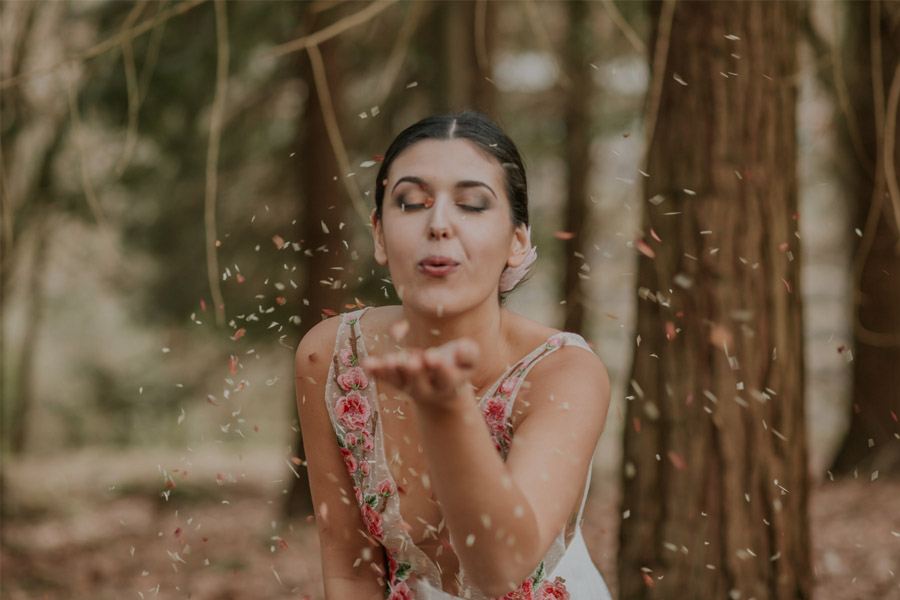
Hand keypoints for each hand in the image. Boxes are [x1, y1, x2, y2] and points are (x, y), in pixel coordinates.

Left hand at [361, 338, 479, 411]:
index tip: (432, 356)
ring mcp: (410, 387)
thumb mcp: (467, 358)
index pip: (446, 378)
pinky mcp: (396, 381)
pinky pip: (385, 377)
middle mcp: (429, 389)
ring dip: (393, 371)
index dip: (440, 368)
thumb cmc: (457, 364)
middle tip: (411, 360)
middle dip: (415, 371)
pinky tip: (367, 363)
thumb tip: (460, 349)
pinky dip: (376, 371)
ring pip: (400, 381)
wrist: (441, 384)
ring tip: (389, 360)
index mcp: (450, 384)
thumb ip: (468, 353)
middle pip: (420, 383)